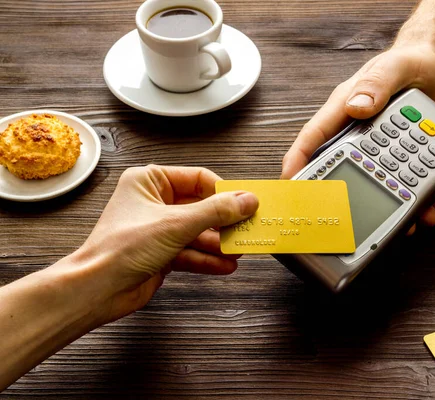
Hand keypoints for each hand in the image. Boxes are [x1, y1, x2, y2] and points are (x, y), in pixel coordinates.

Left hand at [73, 165, 258, 323]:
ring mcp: (158, 229)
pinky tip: (225, 265)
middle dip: (224, 222)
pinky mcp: (161, 253)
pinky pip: (192, 251)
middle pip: (202, 207)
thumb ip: (216, 211)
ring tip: (239, 250)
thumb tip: (246, 200)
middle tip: (246, 228)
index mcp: (150, 181)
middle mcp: (154, 202)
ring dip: (219, 243)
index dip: (224, 192)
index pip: (198, 178)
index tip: (246, 204)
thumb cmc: (120, 249)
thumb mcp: (176, 223)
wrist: (97, 290)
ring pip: (199, 231)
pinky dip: (209, 259)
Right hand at [281, 44, 434, 234]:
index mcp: (343, 109)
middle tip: (339, 222)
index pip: (313, 138)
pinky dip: (415, 199)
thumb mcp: (395, 67)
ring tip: (405, 222)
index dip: (297, 162)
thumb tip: (356, 107)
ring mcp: (375, 146)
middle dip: (340, 198)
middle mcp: (354, 131)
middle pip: (338, 168)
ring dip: (389, 204)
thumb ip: (377, 83)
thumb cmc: (408, 62)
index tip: (288, 187)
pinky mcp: (396, 155)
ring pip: (373, 182)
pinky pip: (402, 181)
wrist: (432, 68)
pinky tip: (428, 210)